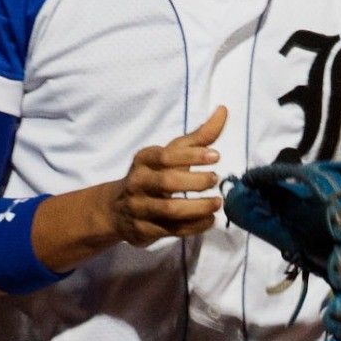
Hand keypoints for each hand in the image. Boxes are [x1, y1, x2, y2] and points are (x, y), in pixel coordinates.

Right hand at [96, 103, 226, 246]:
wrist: (116, 209)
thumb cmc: (153, 175)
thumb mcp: (171, 154)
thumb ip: (199, 137)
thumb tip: (224, 110)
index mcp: (144, 160)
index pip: (166, 156)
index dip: (192, 156)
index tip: (216, 156)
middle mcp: (138, 182)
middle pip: (167, 183)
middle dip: (195, 182)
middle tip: (215, 180)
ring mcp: (139, 208)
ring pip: (170, 210)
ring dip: (198, 207)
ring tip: (217, 203)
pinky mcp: (144, 230)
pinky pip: (172, 229)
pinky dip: (195, 226)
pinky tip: (210, 220)